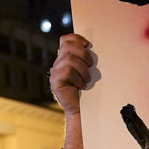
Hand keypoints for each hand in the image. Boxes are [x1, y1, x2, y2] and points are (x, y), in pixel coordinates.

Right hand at [50, 34, 93, 148]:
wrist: (85, 109)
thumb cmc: (90, 90)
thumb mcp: (89, 70)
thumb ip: (87, 58)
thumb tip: (93, 46)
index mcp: (66, 57)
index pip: (66, 39)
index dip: (77, 38)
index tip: (89, 45)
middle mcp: (58, 63)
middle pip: (67, 45)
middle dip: (83, 53)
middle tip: (91, 64)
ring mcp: (55, 72)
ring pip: (69, 59)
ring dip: (83, 69)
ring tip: (87, 79)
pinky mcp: (55, 81)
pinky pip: (67, 71)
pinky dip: (78, 77)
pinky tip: (82, 85)